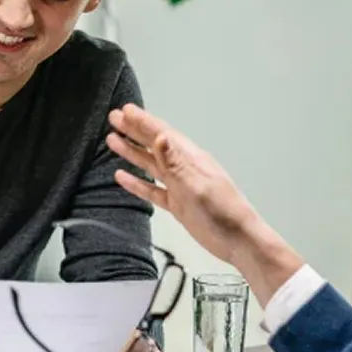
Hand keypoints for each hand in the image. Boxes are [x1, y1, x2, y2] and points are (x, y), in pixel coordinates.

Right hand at [107, 104, 305, 306]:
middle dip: (134, 131)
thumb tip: (161, 137)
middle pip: (155, 146)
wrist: (239, 241)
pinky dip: (137, 183)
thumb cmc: (223, 213)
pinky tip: (123, 177)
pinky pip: (153, 190)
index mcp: (191, 160)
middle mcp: (184, 169)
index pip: (162, 135)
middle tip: (113, 118)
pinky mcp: (178, 205)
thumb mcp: (196, 186)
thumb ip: (176, 163)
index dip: (143, 122)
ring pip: (151, 165)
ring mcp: (180, 187)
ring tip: (112, 140)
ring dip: (133, 153)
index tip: (124, 110)